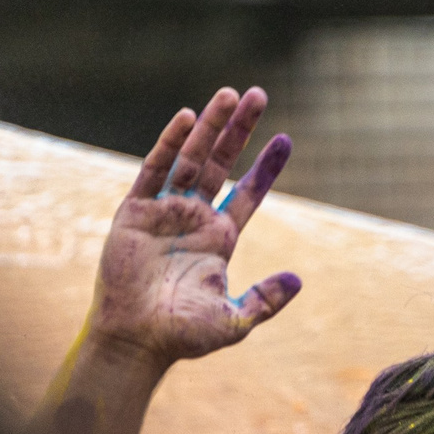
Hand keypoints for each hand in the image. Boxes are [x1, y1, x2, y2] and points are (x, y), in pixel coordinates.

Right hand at [85, 87, 301, 365]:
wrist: (136, 340)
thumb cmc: (183, 336)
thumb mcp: (234, 320)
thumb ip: (265, 300)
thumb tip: (298, 279)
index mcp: (218, 239)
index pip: (247, 193)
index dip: (266, 168)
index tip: (286, 140)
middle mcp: (193, 218)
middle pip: (221, 163)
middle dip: (239, 130)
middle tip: (259, 95)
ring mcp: (164, 211)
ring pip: (191, 158)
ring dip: (210, 126)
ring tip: (229, 94)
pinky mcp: (135, 211)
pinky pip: (155, 169)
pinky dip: (170, 143)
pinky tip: (187, 118)